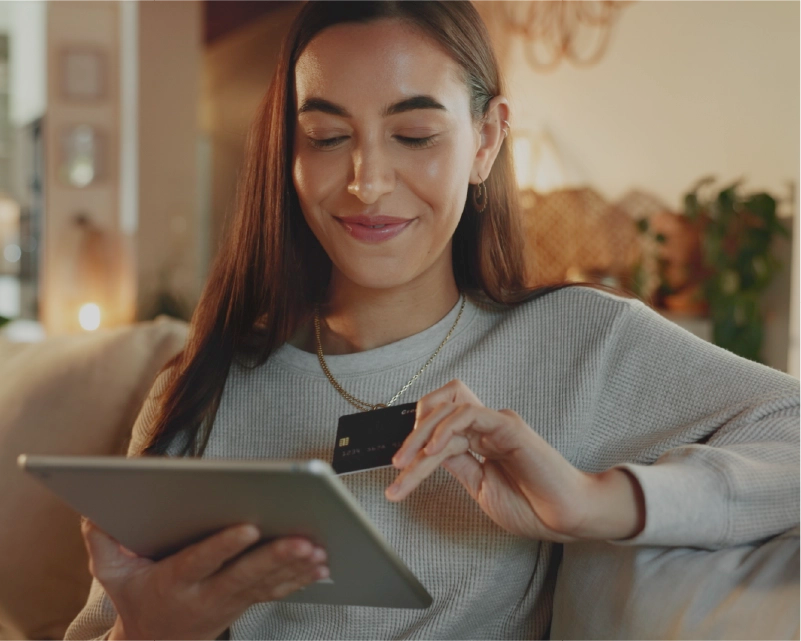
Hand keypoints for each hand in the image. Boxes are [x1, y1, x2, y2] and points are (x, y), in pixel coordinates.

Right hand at [81, 519, 327, 640]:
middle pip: (244, 575)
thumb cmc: (138, 599)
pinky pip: (275, 592)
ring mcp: (230, 601)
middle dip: (274, 558)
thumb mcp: (112, 576)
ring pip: (266, 584)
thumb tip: (94, 515)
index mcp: (175, 582)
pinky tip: (321, 567)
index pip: (200, 562)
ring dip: (295, 568)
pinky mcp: (246, 602)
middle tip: (302, 541)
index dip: (223, 546)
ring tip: (319, 550)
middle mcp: (207, 593)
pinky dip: (299, 580)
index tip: (248, 527)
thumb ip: (104, 544)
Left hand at [386, 380, 644, 541]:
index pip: (439, 426)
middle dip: (412, 433)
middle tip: (396, 464)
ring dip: (421, 435)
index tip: (399, 469)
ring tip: (406, 464)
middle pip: (439, 409)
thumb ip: (457, 465)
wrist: (566, 518)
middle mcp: (487, 427)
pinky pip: (470, 414)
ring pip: (449, 411)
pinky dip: (446, 428)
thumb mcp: (480, 487)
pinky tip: (433, 450)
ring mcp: (498, 423)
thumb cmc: (531, 506)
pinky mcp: (508, 426)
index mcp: (481, 440)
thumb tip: (426, 454)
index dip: (415, 440)